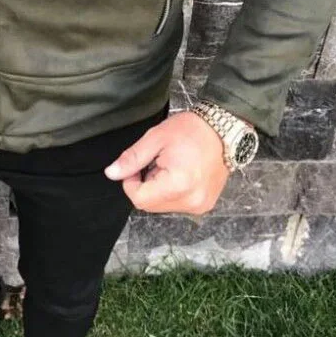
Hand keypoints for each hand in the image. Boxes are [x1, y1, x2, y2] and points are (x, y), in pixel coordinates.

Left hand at [104, 109, 231, 213]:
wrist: (224, 130)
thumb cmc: (192, 130)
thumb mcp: (156, 138)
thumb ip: (132, 158)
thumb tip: (112, 174)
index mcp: (178, 185)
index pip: (139, 199)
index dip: (130, 182)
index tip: (136, 165)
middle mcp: (191, 201)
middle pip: (150, 205)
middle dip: (146, 185)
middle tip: (156, 162)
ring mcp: (200, 205)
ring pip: (162, 206)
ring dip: (158, 189)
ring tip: (170, 166)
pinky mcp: (205, 205)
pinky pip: (177, 204)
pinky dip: (171, 192)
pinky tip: (180, 174)